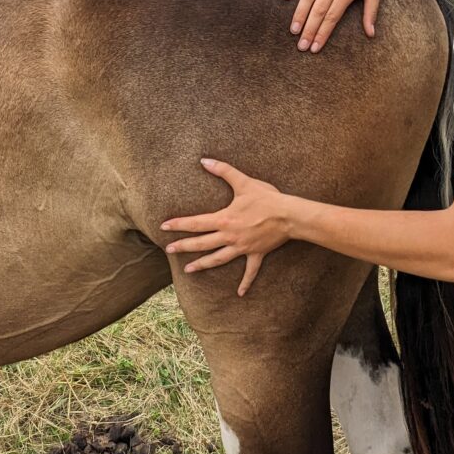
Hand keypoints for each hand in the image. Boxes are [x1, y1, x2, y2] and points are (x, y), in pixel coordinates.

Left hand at [161, 159, 290, 295]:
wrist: (289, 215)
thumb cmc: (267, 198)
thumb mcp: (244, 182)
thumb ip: (223, 170)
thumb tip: (204, 160)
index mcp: (224, 219)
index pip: (196, 223)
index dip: (179, 224)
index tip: (164, 227)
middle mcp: (230, 236)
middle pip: (201, 243)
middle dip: (184, 246)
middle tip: (168, 250)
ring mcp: (242, 248)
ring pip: (218, 259)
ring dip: (203, 264)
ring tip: (188, 270)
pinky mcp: (256, 254)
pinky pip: (250, 271)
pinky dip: (245, 282)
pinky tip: (240, 293)